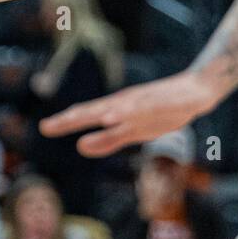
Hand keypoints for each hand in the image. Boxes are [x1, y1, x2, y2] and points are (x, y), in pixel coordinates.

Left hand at [39, 69, 218, 156]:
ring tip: (79, 120)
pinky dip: (131, 112)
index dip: (65, 122)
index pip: (86, 115)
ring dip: (99, 115)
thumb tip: (80, 147)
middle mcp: (125, 104)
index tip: (43, 128)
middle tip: (46, 127)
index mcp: (116, 109)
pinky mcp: (164, 104)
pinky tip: (119, 116)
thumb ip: (107, 140)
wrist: (194, 91)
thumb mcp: (131, 131)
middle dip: (72, 119)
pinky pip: (146, 108)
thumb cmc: (160, 111)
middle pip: (94, 110)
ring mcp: (144, 103)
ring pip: (118, 109)